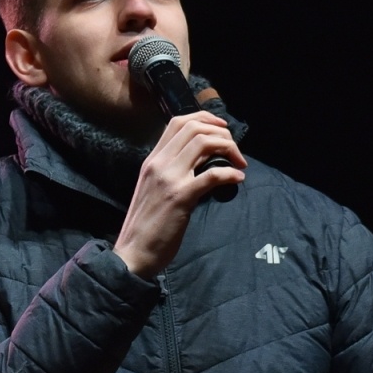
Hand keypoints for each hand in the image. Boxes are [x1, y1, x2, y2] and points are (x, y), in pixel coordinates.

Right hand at [114, 112, 245, 277]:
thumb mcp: (154, 188)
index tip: (222, 131)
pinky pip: (212, 175)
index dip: (205, 120)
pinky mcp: (180, 197)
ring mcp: (169, 179)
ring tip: (239, 164)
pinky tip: (237, 180)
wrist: (133, 252)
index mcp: (152, 160)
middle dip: (222, 134)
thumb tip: (200, 162)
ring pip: (204, 143)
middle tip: (235, 152)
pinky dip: (230, 173)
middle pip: (194, 128)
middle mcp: (158, 163)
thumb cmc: (146, 224)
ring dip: (229, 149)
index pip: (178, 122)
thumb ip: (171, 172)